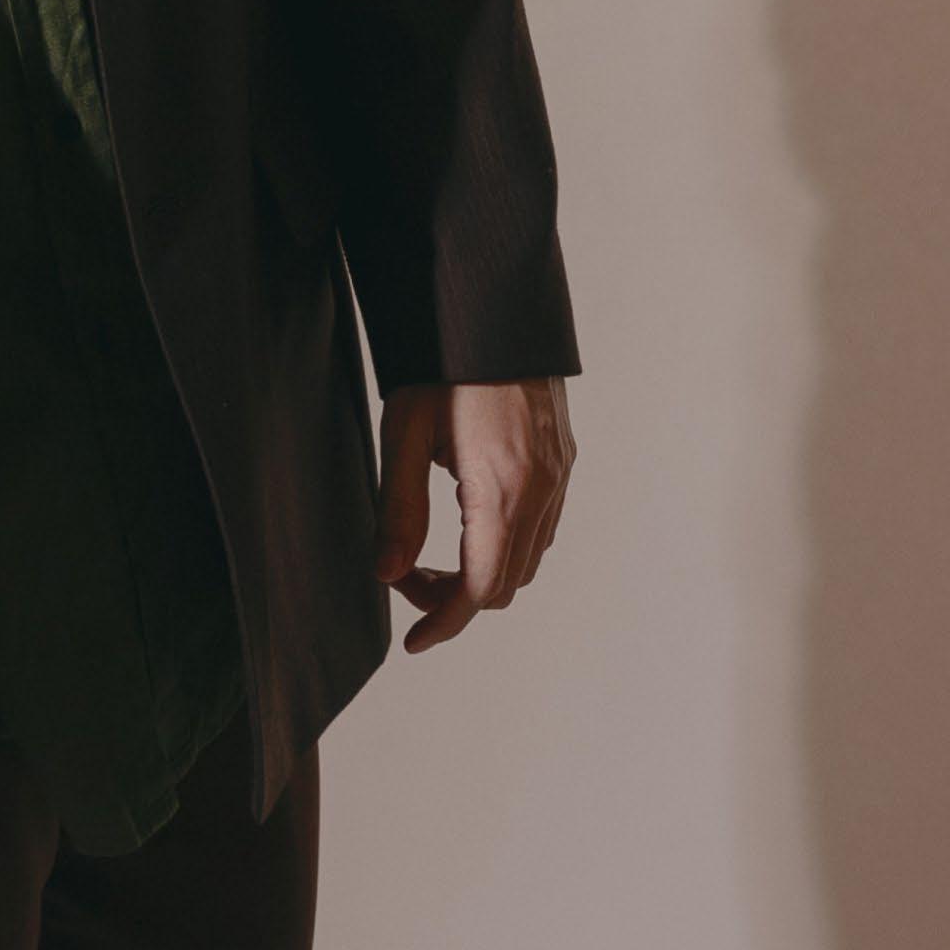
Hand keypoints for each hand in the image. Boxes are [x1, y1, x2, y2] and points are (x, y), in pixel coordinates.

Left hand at [376, 378, 574, 652]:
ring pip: (527, 560)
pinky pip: (541, 529)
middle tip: (403, 577)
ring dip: (480, 574)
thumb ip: (398, 510)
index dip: (444, 623)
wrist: (492, 307)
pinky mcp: (563, 459)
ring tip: (428, 553)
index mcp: (503, 489)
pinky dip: (504, 546)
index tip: (412, 642)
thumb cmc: (440, 366)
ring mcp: (559, 475)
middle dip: (454, 598)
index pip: (480, 589)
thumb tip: (385, 575)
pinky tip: (464, 523)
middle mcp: (542, 489)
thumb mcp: (404, 436)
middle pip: (505, 583)